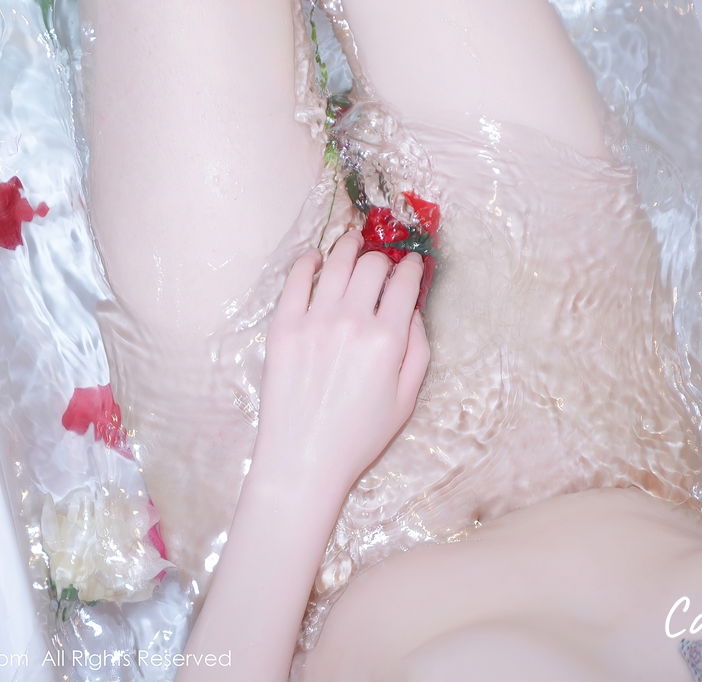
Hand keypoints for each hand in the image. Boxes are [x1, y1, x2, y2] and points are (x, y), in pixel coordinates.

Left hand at [253, 231, 430, 501]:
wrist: (304, 458)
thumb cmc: (358, 436)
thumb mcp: (406, 398)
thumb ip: (417, 349)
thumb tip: (412, 310)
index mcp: (388, 339)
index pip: (404, 283)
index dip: (412, 268)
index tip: (412, 265)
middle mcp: (352, 321)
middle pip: (372, 266)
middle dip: (383, 258)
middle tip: (382, 262)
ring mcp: (314, 320)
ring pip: (337, 263)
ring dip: (349, 247)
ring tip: (352, 242)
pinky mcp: (284, 326)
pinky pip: (297, 279)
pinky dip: (309, 262)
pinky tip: (315, 260)